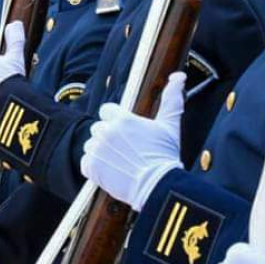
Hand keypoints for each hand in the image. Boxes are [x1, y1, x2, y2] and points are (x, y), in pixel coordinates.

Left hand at [81, 71, 184, 210]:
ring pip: (91, 145)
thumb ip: (171, 99)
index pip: (107, 111)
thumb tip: (178, 76)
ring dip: (101, 153)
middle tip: (126, 151)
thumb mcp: (170, 126)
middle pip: (98, 128)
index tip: (127, 134)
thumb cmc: (165, 156)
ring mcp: (96, 149)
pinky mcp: (90, 167)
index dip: (116, 122)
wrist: (159, 187)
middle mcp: (106, 131)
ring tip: (120, 162)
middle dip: (109, 138)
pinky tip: (111, 172)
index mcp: (122, 119)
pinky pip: (86, 163)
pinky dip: (95, 168)